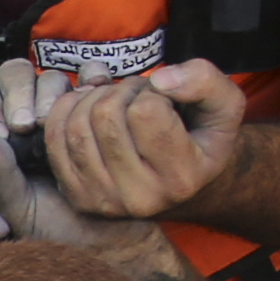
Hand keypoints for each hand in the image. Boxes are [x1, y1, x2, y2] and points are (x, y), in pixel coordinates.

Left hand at [37, 59, 252, 221]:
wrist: (181, 180)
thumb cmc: (200, 136)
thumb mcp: (224, 104)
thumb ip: (204, 81)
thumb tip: (161, 79)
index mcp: (180, 178)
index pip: (145, 111)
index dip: (150, 91)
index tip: (162, 99)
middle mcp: (140, 197)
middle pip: (106, 116)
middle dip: (120, 91)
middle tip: (135, 97)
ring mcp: (104, 201)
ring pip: (77, 126)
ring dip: (93, 100)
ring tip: (116, 104)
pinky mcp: (77, 196)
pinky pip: (55, 139)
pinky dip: (67, 112)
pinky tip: (89, 109)